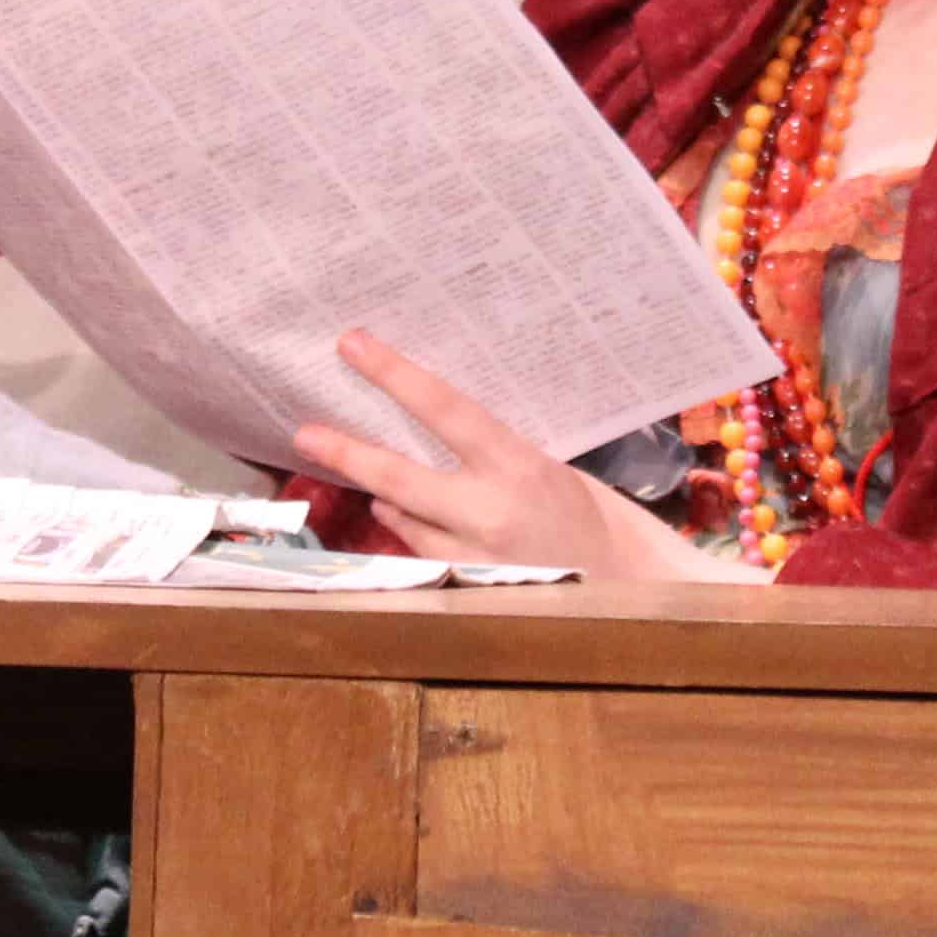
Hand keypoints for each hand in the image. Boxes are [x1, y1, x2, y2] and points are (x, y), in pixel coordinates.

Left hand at [288, 332, 763, 582]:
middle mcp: (490, 513)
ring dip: (386, 496)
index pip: (445, 409)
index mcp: (519, 465)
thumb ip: (494, 455)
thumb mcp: (549, 468)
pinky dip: (413, 533)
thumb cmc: (597, 518)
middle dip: (347, 452)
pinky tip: (410, 519)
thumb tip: (439, 430)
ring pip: (405, 519)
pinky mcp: (469, 591)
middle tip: (304, 432)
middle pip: (399, 477)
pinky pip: (423, 554)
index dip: (394, 375)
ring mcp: (475, 558)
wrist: (632, 589)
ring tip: (370, 472)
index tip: (352, 344)